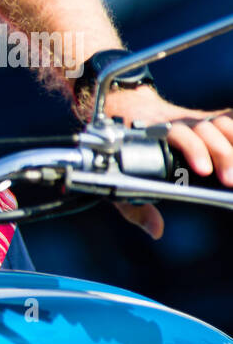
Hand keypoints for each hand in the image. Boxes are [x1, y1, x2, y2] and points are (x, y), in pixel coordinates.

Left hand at [99, 87, 232, 238]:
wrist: (127, 112)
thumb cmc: (126, 154)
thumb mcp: (122, 182)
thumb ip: (136, 207)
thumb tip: (156, 230)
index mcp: (155, 134)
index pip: (178, 134)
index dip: (194, 150)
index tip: (203, 170)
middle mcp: (178, 123)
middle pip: (205, 130)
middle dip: (222, 155)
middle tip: (229, 180)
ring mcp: (195, 120)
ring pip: (220, 124)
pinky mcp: (209, 121)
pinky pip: (228, 121)